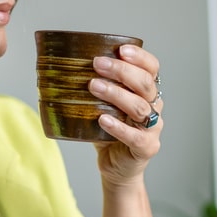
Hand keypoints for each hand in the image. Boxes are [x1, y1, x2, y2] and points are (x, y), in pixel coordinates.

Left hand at [87, 44, 162, 186]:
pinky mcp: (147, 147)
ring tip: (94, 86)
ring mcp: (153, 128)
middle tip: (97, 64)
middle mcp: (154, 107)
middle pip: (146, 84)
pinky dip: (119, 126)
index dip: (139, 57)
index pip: (152, 68)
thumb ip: (95, 87)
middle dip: (122, 71)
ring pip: (140, 107)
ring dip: (116, 94)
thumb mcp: (102, 105)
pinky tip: (102, 119)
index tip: (120, 50)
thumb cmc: (108, 131)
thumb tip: (62, 66)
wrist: (116, 167)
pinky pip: (136, 136)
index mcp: (146, 92)